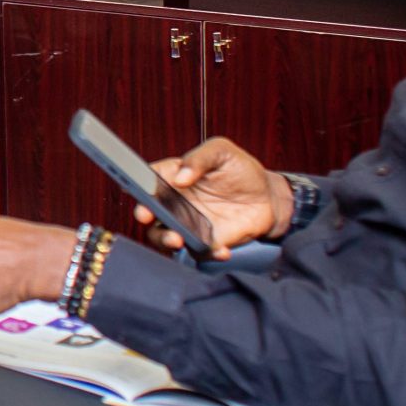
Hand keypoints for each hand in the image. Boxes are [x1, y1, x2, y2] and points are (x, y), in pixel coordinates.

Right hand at [137, 137, 290, 258]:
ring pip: (163, 235)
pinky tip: (221, 249)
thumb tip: (180, 177)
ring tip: (177, 239)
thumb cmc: (240, 170)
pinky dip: (208, 253)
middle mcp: (174, 202)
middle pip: (148, 210)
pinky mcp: (205, 241)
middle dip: (144, 215)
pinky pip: (199, 251)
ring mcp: (187, 224)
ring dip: (165, 239)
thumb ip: (199, 159)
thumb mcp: (221, 152)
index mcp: (172, 176)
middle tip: (148, 215)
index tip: (138, 188)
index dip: (138, 183)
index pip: (148, 178)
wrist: (267, 196)